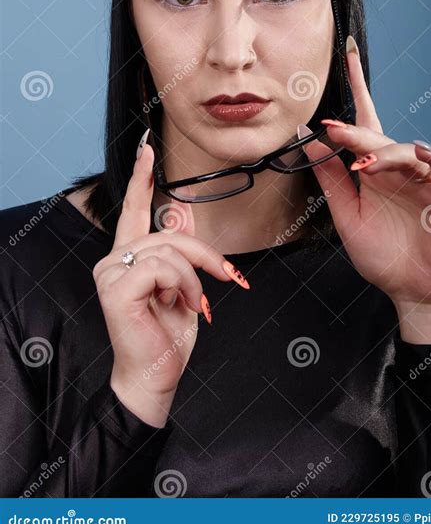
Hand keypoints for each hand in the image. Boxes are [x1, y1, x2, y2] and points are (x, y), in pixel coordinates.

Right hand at [92, 139, 234, 424]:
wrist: (156, 374)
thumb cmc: (167, 334)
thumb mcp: (183, 286)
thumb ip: (180, 251)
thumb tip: (181, 212)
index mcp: (129, 256)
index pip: (134, 210)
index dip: (141, 178)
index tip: (146, 149)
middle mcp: (114, 259)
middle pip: (168, 233)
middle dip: (204, 255)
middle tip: (228, 277)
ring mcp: (110, 271)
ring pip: (169, 250)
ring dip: (195, 278)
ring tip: (196, 304)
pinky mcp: (115, 286)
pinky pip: (162, 267)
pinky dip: (183, 285)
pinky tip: (183, 304)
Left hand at [301, 40, 430, 341]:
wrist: (415, 292)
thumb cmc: (384, 256)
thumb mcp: (348, 216)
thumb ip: (331, 179)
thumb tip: (307, 141)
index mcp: (375, 171)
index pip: (365, 123)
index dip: (358, 88)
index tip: (346, 55)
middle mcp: (400, 170)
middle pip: (379, 137)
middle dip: (356, 133)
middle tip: (333, 131)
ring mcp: (426, 181)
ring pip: (407, 152)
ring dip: (383, 153)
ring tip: (362, 165)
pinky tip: (419, 153)